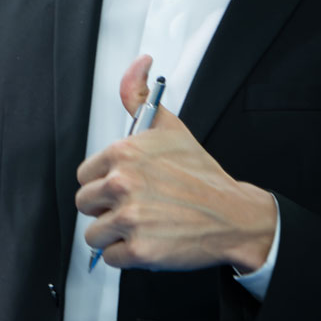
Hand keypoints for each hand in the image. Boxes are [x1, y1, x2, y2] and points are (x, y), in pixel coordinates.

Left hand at [75, 54, 276, 272]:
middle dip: (107, 209)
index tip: (126, 187)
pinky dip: (127, 255)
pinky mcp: (139, 250)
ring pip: (93, 233)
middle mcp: (122, 184)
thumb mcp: (169, 127)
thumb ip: (139, 95)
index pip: (85, 176)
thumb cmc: (200, 174)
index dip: (104, 183)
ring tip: (143, 225)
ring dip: (114, 234)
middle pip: (85, 204)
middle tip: (138, 207)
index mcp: (122, 154)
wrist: (235, 215)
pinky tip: (149, 241)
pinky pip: (110, 257)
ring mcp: (130, 219)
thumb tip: (139, 63)